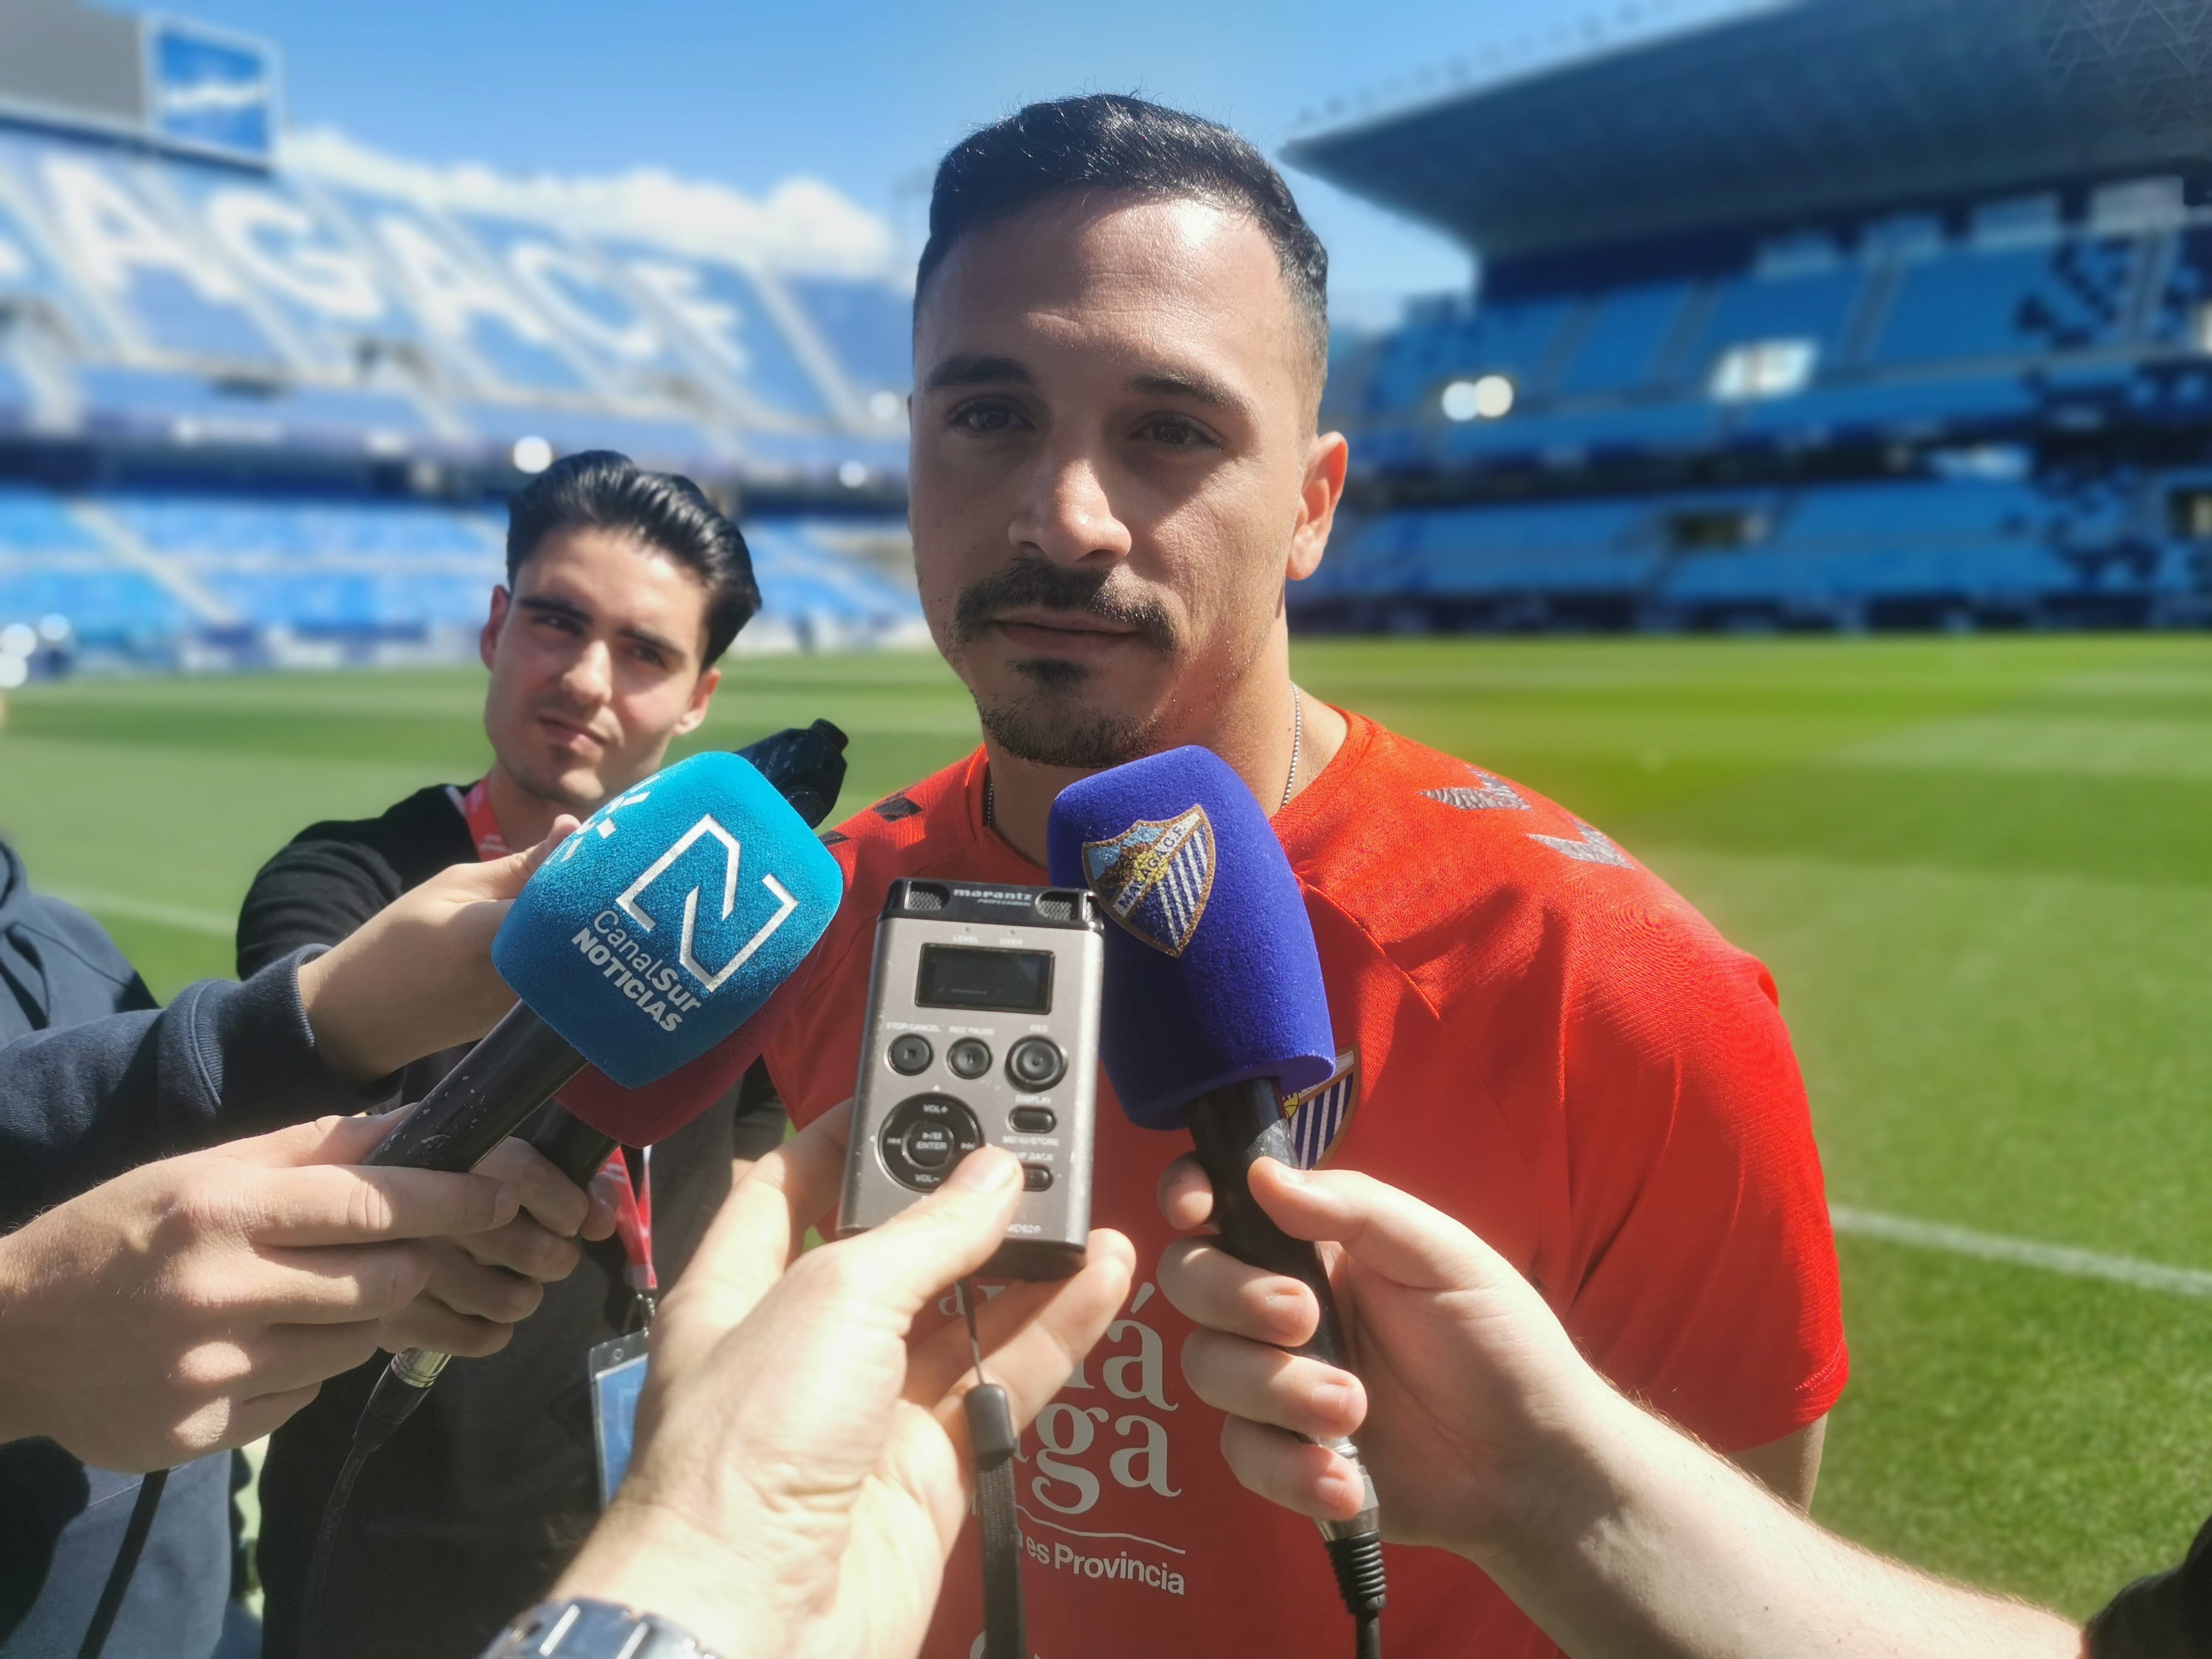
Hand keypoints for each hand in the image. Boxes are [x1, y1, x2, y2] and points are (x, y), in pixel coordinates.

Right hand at [0, 1114, 518, 1470]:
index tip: (502, 1196)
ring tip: (303, 1298)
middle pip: (384, 1283)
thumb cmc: (120, 1235)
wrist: (7, 1339)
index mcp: (222, 1211)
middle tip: (405, 1253)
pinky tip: (253, 1349)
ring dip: (355, 1319)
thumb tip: (420, 1123)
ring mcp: (211, 1374)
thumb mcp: (205, 1171)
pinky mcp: (202, 1434)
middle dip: (412, 1265)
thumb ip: (314, 1148)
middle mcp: (220, 1293)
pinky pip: (301, 1399)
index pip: (372, 1203)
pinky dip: (300, 1371)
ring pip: (353, 1346)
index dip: (451, 1200)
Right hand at [296, 815, 578, 1080]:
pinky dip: (571, 947)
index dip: (590, 870)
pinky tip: (572, 925)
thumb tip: (570, 828)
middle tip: (610, 862)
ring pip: (578, 952)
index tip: (606, 844)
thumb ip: (517, 865)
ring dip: (586, 920)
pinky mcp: (533, 1020)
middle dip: (596, 894)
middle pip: (580, 928)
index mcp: (488, 937)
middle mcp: (518, 978)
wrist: (367, 1018)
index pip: (563, 899)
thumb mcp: (451, 887)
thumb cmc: (400, 940)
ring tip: (595, 888)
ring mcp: (529, 1006)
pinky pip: (565, 973)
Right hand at [378, 1136, 623, 1356]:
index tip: (578, 1219)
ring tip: (513, 1280)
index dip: (567, 1202)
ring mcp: (405, 1272)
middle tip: (549, 1253)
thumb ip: (550, 1174)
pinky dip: (494, 1331)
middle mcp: (422, 1214)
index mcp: (445, 1158)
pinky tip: (485, 1314)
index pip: (524, 1176)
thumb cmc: (428, 1176)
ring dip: (527, 1294)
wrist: (336, 1212)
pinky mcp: (394, 1321)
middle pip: (533, 1251)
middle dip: (556, 1256)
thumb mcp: (481, 1154)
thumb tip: (602, 1220)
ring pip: (512, 1301)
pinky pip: (476, 1338)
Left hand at [558, 1106, 1136, 1658]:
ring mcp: (870, 1410)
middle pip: (895, 1247)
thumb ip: (927, 1230)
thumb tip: (994, 1173)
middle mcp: (804, 1345)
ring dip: (1029, 1258)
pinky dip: (1059, 1329)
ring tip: (1086, 1199)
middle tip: (1027, 1141)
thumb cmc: (741, 1459)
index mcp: (741, 1288)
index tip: (918, 1084)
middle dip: (960, 1197)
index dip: (851, 1132)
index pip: (793, 1184)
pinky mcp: (933, 1468)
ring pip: (966, 1313)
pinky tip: (1102, 1276)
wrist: (757, 1625)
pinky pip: (1007, 1381)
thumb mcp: (835, 1298)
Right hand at [1157, 1155, 1610, 1558]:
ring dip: (1276, 1390)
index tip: (1195, 1211)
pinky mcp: (1285, 1456)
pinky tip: (1346, 1479)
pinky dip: (1289, 1468)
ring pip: (1209, 1368)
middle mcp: (1281, 1306)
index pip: (1224, 1204)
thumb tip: (1261, 1176)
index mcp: (1316, 1245)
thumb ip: (1355, 1208)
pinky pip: (1243, 1455)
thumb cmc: (1500, 1342)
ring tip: (1354, 1409)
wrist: (1535, 1463)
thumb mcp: (1444, 1255)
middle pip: (1192, 1282)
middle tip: (1306, 1320)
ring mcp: (1277, 1383)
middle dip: (1233, 1296)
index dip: (1190, 1195)